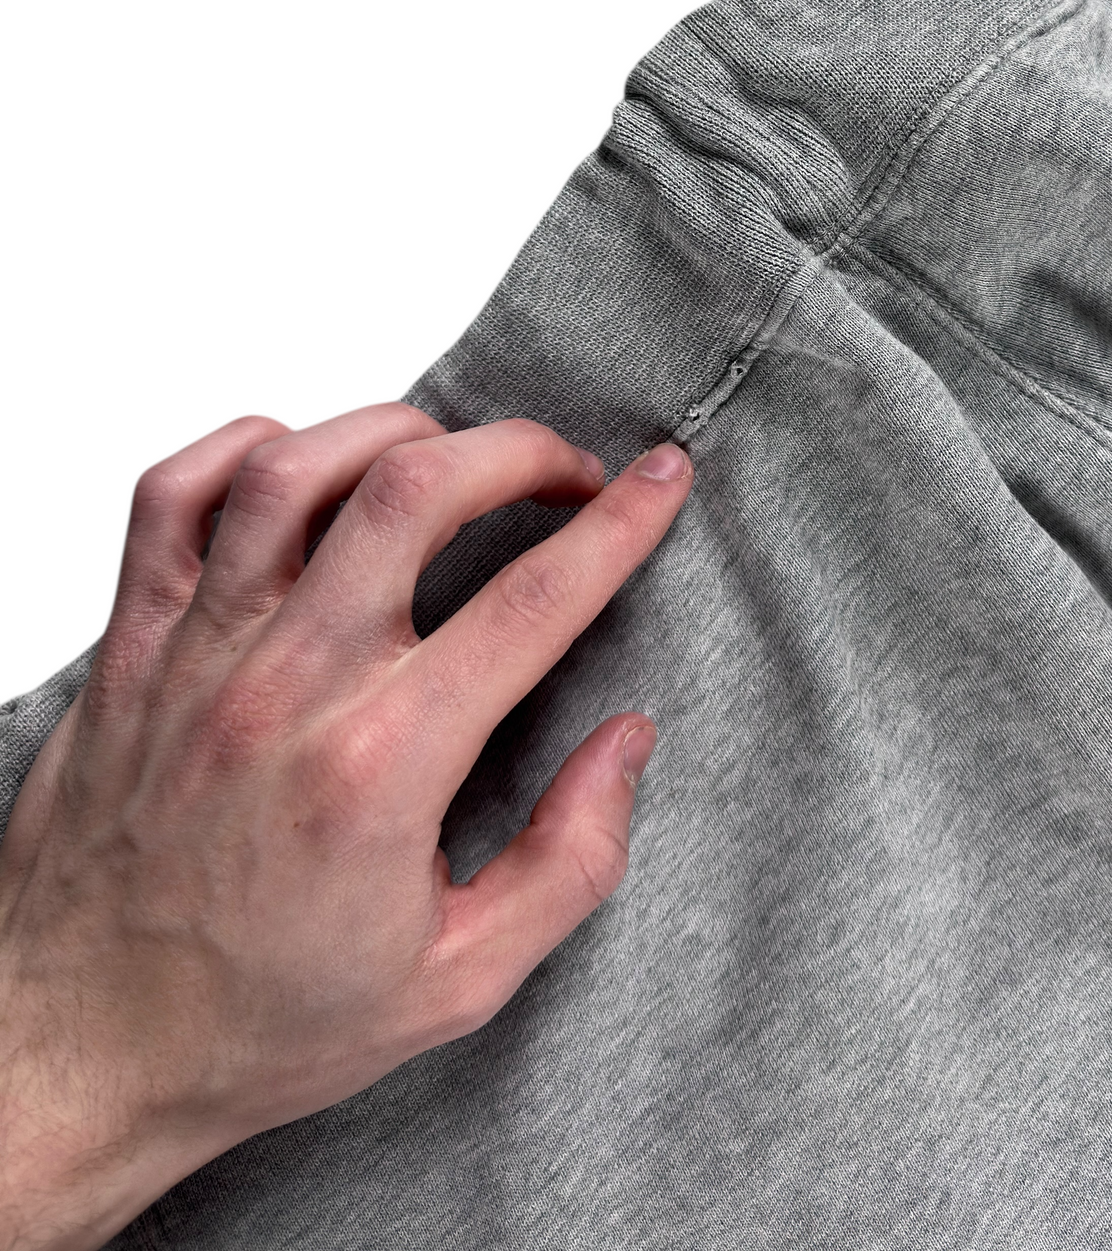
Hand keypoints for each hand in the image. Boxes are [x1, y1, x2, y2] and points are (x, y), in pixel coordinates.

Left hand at [0, 403, 691, 1250]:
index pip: (534, 602)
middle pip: (419, 489)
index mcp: (380, 770)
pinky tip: (305, 470)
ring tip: (448, 457)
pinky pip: (172, 494)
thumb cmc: (256, 1023)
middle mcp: (287, 688)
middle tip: (565, 472)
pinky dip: (245, 448)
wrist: (75, 1054)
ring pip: (298, 467)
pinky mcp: (129, 646)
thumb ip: (568, 862)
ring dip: (396, 431)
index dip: (620, 523)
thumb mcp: (456, 984)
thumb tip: (628, 742)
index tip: (662, 479)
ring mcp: (197, 655)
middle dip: (522, 451)